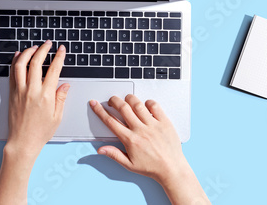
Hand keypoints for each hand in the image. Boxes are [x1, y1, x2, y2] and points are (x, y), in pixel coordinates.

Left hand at [6, 41, 69, 157]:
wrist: (23, 142)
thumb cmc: (40, 132)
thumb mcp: (57, 116)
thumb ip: (61, 98)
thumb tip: (64, 85)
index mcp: (46, 96)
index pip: (54, 70)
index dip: (58, 57)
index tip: (61, 50)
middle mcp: (31, 91)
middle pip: (36, 63)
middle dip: (43, 49)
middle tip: (48, 44)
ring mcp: (19, 91)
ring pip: (21, 65)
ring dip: (28, 53)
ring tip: (34, 47)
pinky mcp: (12, 94)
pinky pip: (12, 74)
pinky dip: (15, 63)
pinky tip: (18, 56)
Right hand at [90, 95, 209, 204]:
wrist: (171, 168)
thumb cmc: (151, 167)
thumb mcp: (129, 164)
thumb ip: (114, 154)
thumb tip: (100, 149)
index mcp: (130, 140)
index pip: (111, 121)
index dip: (100, 111)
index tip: (95, 104)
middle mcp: (141, 130)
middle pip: (123, 108)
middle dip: (114, 101)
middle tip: (112, 100)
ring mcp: (153, 125)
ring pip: (138, 105)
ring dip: (129, 99)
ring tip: (127, 99)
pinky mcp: (164, 123)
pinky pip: (155, 106)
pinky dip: (148, 102)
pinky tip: (145, 105)